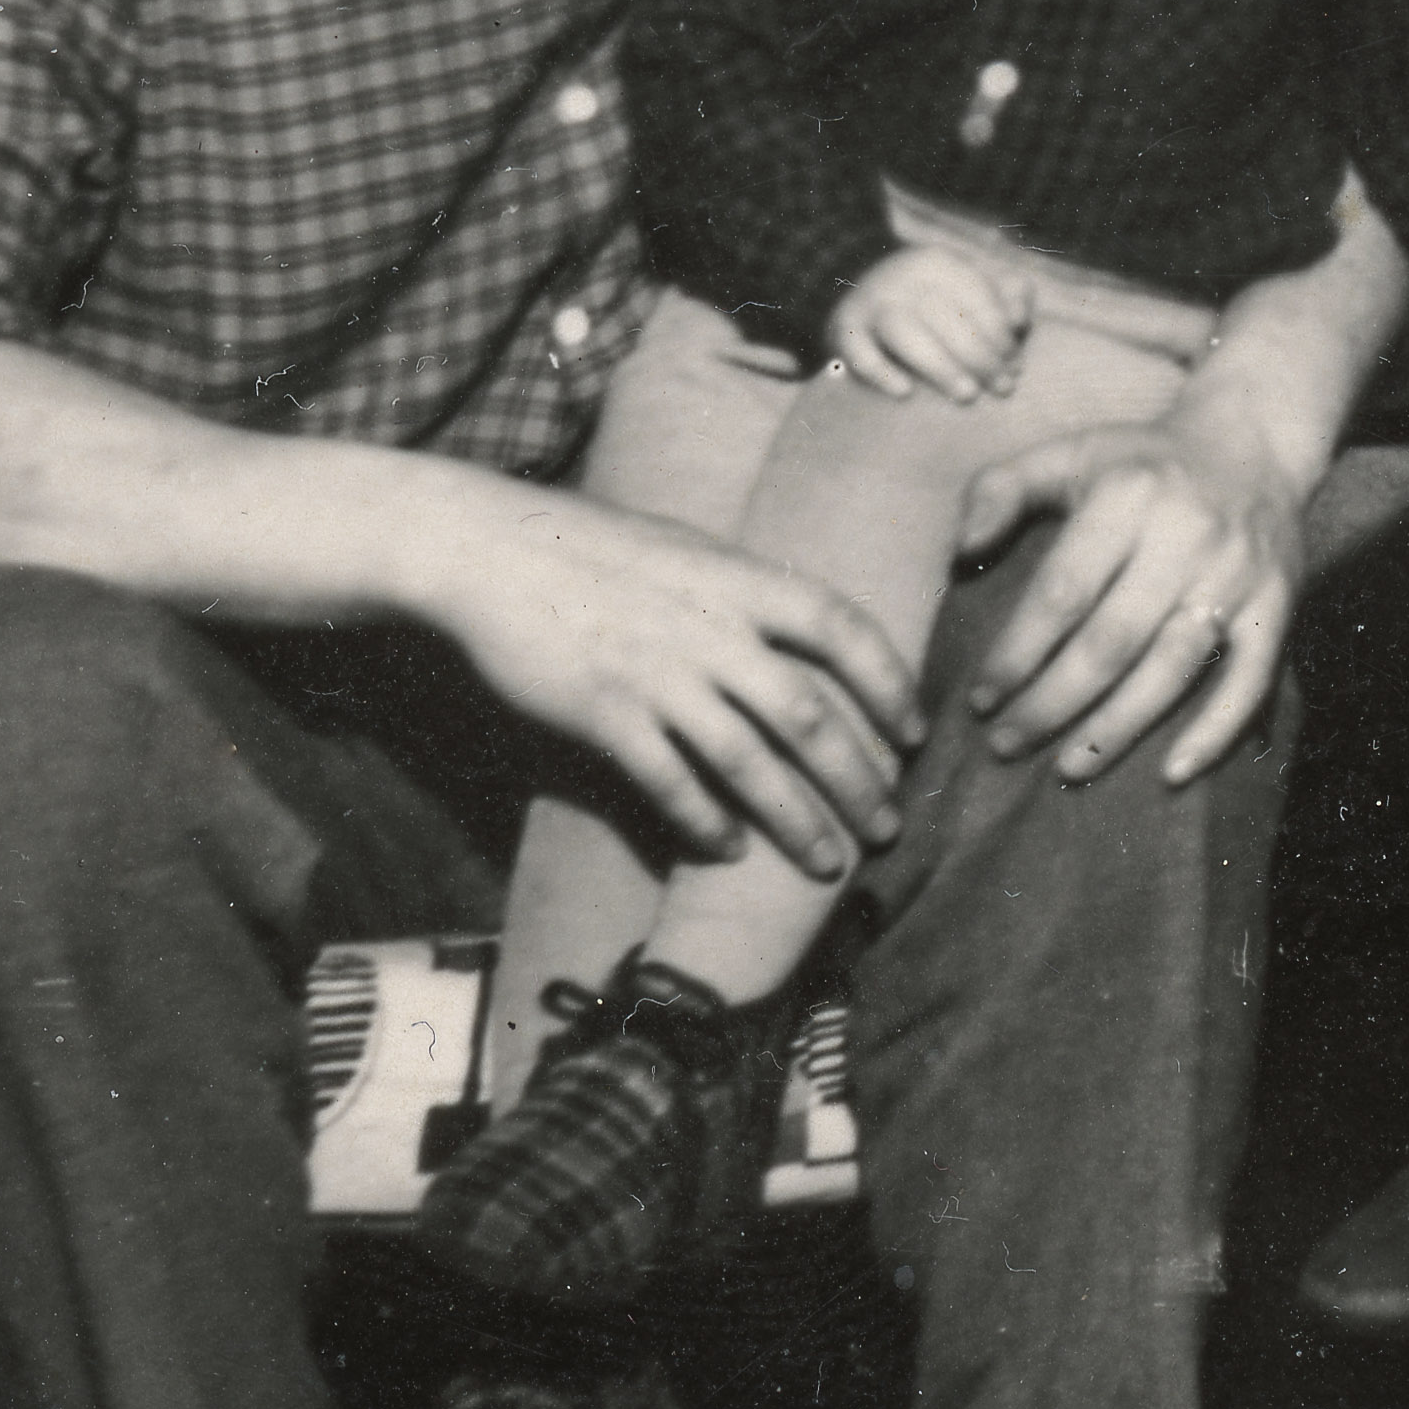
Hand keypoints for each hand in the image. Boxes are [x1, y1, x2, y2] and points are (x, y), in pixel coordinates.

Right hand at [424, 485, 924, 881]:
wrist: (492, 551)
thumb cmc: (594, 545)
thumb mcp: (689, 546)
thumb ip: (745, 590)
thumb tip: (803, 623)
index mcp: (740, 579)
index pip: (843, 629)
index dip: (890, 683)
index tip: (916, 733)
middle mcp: (711, 629)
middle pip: (807, 715)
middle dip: (857, 778)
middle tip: (887, 827)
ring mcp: (658, 676)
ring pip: (747, 764)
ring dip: (795, 820)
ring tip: (829, 862)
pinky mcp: (604, 716)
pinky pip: (669, 782)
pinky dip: (704, 821)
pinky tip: (728, 850)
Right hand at [828, 243, 1033, 403]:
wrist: (858, 289)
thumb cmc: (933, 300)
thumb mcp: (968, 285)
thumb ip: (1005, 296)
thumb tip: (1020, 317)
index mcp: (937, 262)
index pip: (976, 295)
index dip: (1001, 333)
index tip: (1016, 366)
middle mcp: (901, 277)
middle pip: (945, 315)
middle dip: (981, 356)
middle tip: (1002, 388)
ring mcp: (869, 303)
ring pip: (905, 331)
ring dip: (941, 366)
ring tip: (968, 395)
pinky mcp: (842, 330)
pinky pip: (857, 350)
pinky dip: (880, 372)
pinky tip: (905, 393)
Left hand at [952, 420, 1299, 787]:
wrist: (1254, 444)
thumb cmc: (1141, 464)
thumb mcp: (1069, 452)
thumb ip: (1000, 490)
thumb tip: (962, 553)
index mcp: (1128, 495)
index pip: (1063, 590)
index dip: (1018, 652)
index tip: (981, 699)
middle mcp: (1186, 534)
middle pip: (1111, 640)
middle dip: (1052, 702)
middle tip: (1005, 745)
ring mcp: (1237, 573)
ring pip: (1172, 668)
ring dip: (1117, 728)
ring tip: (1068, 768)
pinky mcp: (1276, 604)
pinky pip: (1250, 679)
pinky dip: (1215, 732)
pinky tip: (1173, 775)